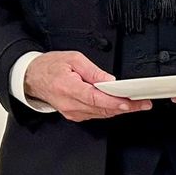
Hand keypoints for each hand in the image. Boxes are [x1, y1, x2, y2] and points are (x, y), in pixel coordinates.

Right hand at [24, 51, 149, 120]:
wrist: (31, 77)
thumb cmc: (50, 67)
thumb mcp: (73, 59)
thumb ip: (93, 71)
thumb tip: (110, 80)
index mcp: (68, 88)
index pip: (95, 99)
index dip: (114, 102)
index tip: (129, 103)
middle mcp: (69, 103)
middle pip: (102, 109)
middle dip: (125, 107)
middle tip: (143, 104)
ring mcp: (71, 112)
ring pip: (101, 114)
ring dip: (119, 110)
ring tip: (137, 104)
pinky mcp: (73, 115)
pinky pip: (95, 114)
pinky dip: (108, 110)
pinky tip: (119, 105)